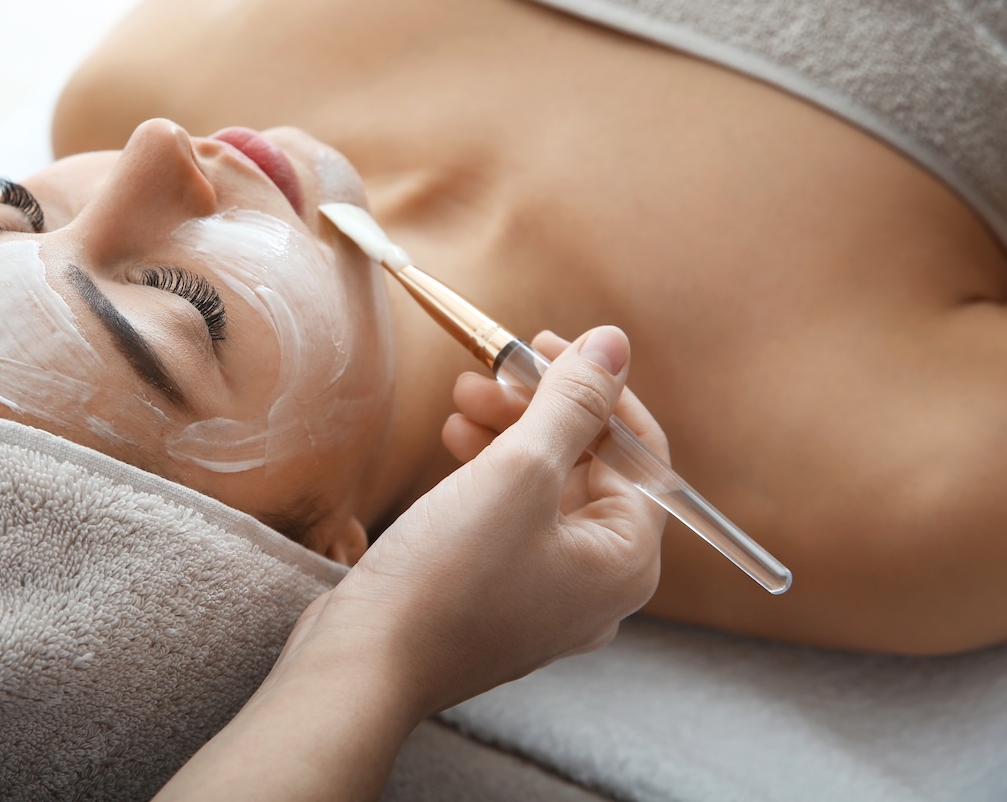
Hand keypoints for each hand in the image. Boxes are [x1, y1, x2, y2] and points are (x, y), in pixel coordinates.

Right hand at [290, 326, 666, 716]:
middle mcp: (598, 583)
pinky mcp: (499, 596)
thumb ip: (572, 402)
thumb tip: (614, 343)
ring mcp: (547, 595)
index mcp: (625, 560)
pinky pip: (511, 518)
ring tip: (461, 398)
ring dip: (509, 434)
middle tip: (491, 370)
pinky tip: (453, 440)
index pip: (639, 451)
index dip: (597, 388)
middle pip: (590, 467)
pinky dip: (488, 473)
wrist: (367, 662)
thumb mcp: (518, 472)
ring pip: (545, 489)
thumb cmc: (449, 577)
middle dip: (540, 408)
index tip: (546, 344)